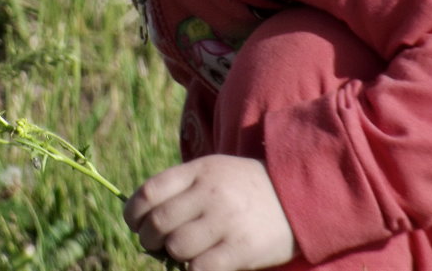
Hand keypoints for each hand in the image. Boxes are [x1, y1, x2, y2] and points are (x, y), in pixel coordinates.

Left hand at [123, 155, 296, 270]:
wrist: (298, 196)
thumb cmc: (246, 188)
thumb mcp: (214, 173)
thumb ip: (182, 188)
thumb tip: (144, 219)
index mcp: (199, 171)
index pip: (149, 192)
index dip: (133, 213)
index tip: (135, 223)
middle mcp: (210, 193)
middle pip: (158, 223)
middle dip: (149, 239)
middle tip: (156, 245)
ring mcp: (225, 221)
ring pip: (176, 247)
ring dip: (172, 256)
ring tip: (182, 254)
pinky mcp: (241, 249)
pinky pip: (200, 268)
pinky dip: (193, 270)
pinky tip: (201, 264)